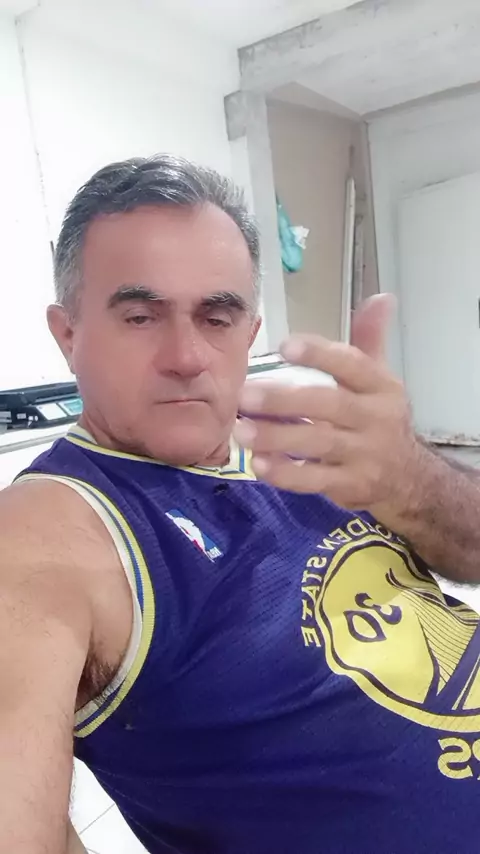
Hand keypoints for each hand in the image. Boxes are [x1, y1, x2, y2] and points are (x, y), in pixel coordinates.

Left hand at [235, 295, 422, 514]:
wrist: (410, 479)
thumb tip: (381, 297)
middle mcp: (376, 418)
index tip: (283, 346)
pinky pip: (315, 480)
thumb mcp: (380, 380)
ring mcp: (365, 454)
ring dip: (277, 438)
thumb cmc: (380, 420)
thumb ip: (370, 340)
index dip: (319, 354)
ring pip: (319, 443)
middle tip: (244, 396)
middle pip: (330, 405)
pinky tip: (258, 464)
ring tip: (241, 431)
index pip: (352, 364)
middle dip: (285, 401)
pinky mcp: (351, 485)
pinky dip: (286, 474)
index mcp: (381, 386)